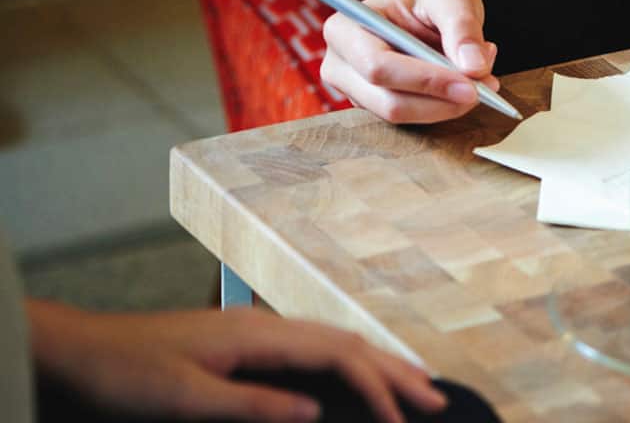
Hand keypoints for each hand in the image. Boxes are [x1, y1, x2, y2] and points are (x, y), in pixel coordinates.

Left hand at [28, 301, 445, 422]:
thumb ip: (254, 405)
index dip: (377, 385)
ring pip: (334, 341)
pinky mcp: (247, 343)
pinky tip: (354, 375)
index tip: (402, 418)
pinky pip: (313, 349)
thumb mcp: (187, 400)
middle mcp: (266, 325)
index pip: (337, 354)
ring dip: (376, 363)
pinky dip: (347, 362)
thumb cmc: (128, 372)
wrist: (83, 348)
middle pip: (347, 341)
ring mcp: (258, 330)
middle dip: (395, 369)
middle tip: (436, 398)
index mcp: (259, 334)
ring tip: (413, 384)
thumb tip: (316, 413)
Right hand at [321, 0, 499, 123]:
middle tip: (486, 89)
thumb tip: (473, 67)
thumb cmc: (428, 0)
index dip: (425, 80)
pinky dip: (445, 108)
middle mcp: (340, 65)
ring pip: (403, 117)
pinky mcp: (376, 109)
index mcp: (345, 28)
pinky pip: (412, 120)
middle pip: (388, 102)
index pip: (378, 67)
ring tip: (482, 80)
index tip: (471, 86)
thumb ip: (462, 26)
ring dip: (448, 106)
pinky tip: (466, 86)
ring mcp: (355, 92)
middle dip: (441, 100)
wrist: (420, 12)